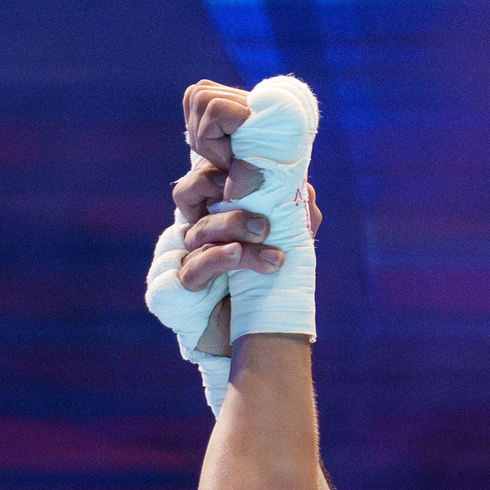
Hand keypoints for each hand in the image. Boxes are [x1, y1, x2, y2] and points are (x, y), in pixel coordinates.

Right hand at [172, 81, 322, 291]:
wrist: (266, 327)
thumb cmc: (278, 272)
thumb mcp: (293, 232)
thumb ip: (294, 203)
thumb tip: (300, 178)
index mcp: (219, 205)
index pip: (206, 169)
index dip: (220, 162)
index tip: (251, 164)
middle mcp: (201, 225)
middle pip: (189, 191)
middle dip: (224, 189)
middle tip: (259, 193)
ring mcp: (191, 254)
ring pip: (197, 227)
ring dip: (233, 226)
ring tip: (266, 233)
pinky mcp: (189, 285)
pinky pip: (194, 266)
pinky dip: (220, 257)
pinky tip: (240, 253)